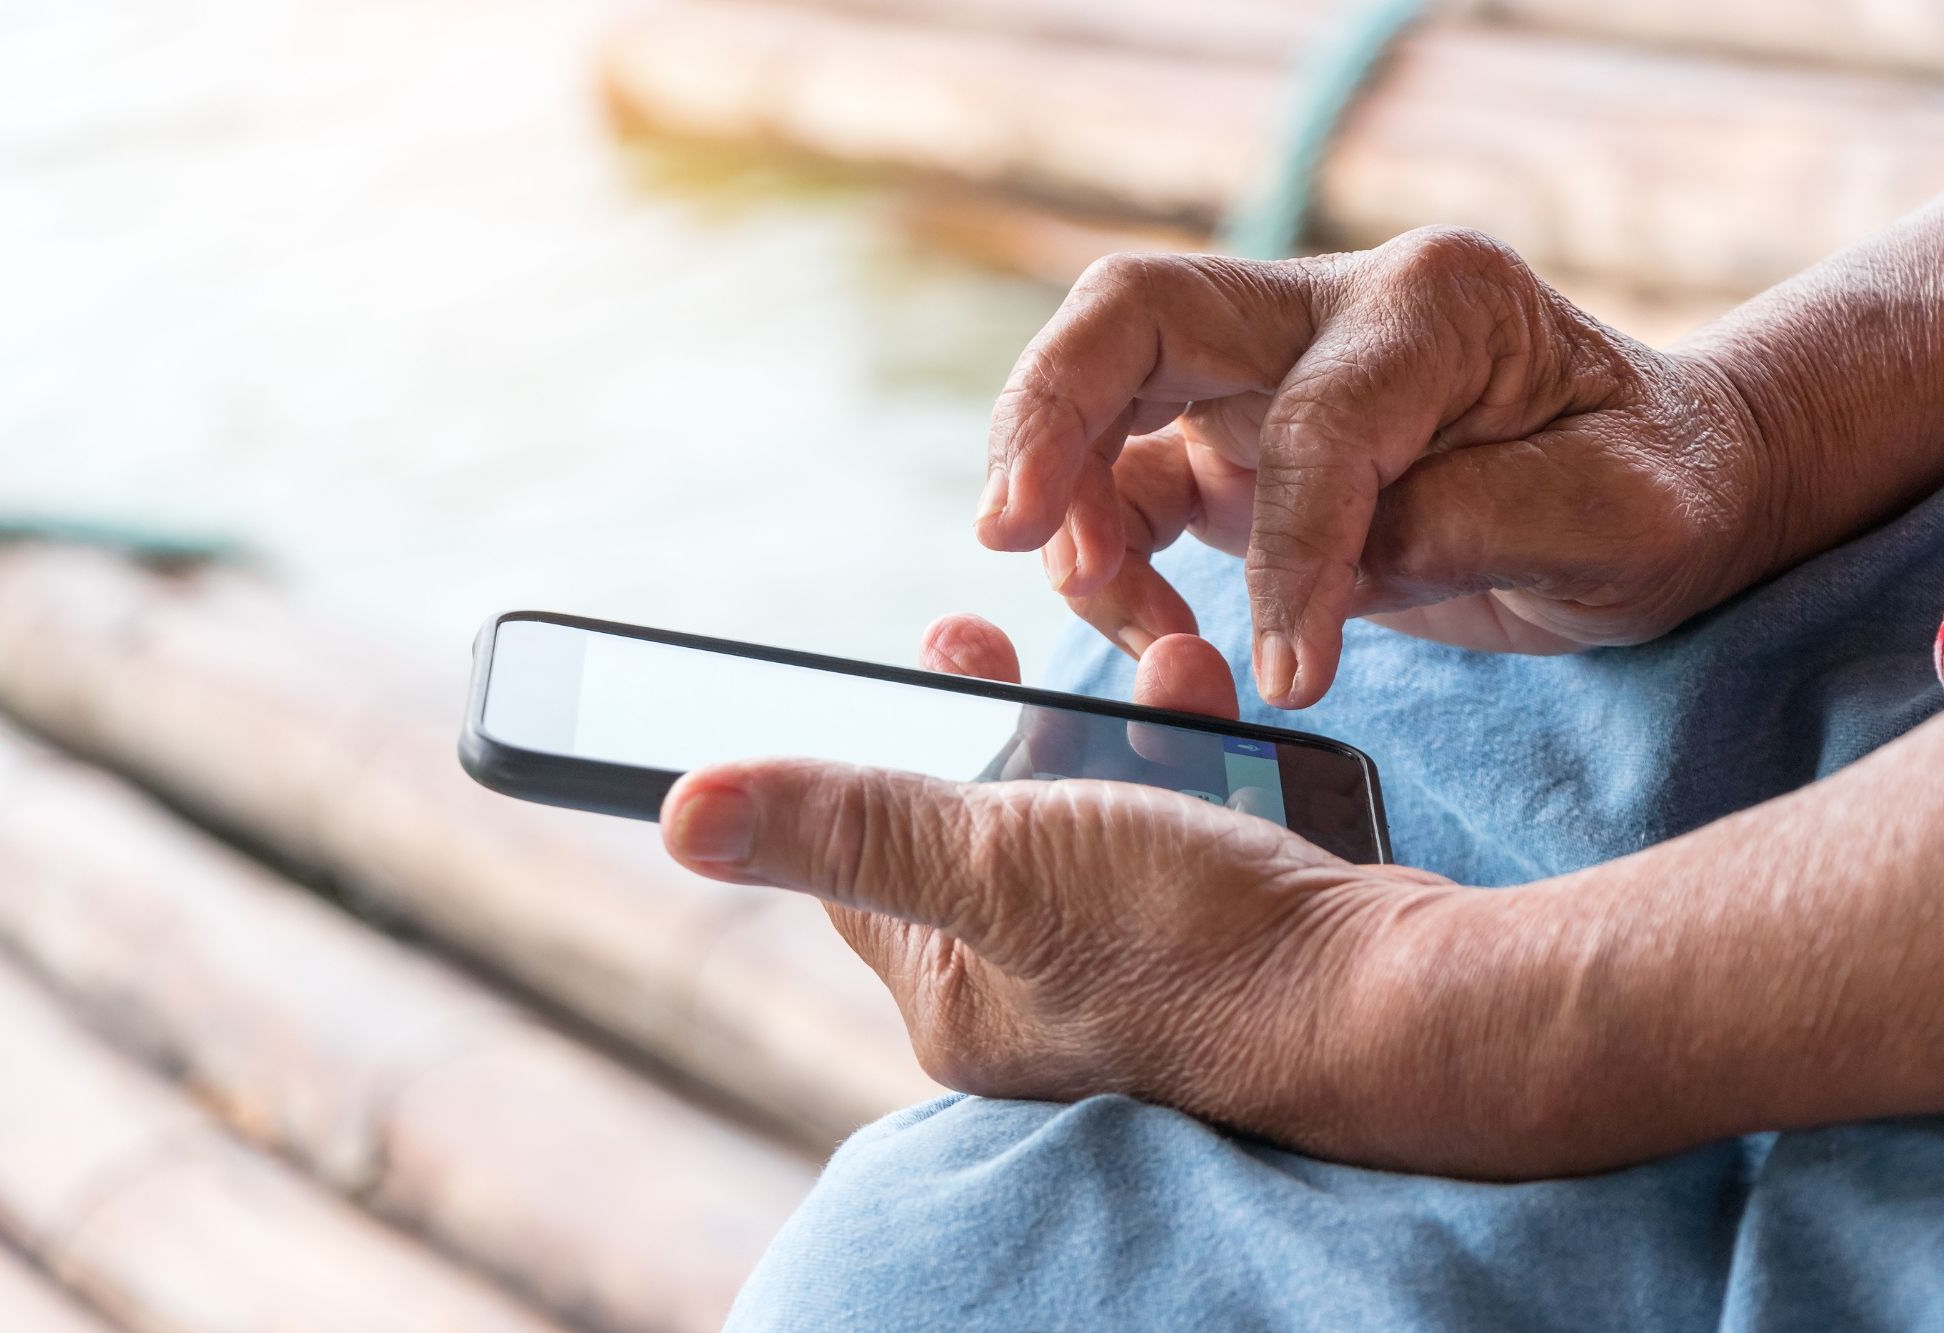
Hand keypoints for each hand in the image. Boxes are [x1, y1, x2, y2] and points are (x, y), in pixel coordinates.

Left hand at [661, 615, 1575, 1179]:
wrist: (1396, 992)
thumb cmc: (1190, 935)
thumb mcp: (991, 862)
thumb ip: (845, 827)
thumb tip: (680, 815)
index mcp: (957, 989)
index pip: (862, 860)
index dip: (859, 755)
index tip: (880, 668)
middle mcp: (1030, 985)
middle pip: (971, 817)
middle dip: (986, 717)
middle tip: (970, 642)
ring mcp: (1123, 956)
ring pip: (1075, 802)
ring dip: (1094, 717)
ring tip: (1148, 659)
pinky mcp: (1205, 924)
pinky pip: (1159, 814)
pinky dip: (1174, 749)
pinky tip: (1201, 700)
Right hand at [974, 227, 1787, 705]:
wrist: (1657, 484)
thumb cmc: (1650, 491)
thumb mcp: (1624, 518)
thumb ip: (1485, 525)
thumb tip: (1330, 576)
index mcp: (1432, 306)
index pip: (1314, 423)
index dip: (1292, 553)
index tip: (1292, 676)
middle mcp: (1327, 312)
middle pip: (1136, 311)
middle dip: (1050, 412)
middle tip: (1004, 530)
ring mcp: (1266, 373)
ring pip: (1103, 385)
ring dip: (1064, 492)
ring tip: (1098, 600)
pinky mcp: (1233, 444)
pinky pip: (1125, 476)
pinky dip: (1102, 548)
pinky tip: (1144, 624)